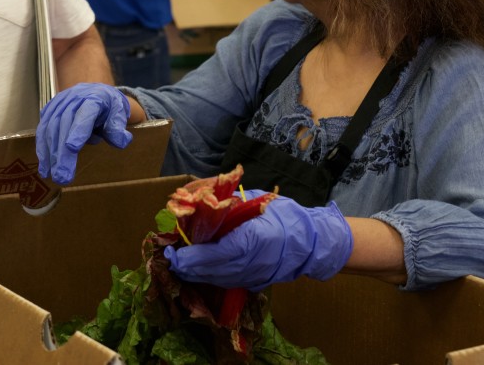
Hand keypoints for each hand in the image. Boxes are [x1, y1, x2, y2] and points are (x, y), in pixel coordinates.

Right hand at [35, 83, 131, 183]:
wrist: (96, 91)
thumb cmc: (108, 106)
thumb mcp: (120, 113)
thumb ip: (118, 127)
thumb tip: (121, 141)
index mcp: (94, 98)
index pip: (85, 113)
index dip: (78, 129)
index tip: (72, 148)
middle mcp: (74, 98)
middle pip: (65, 125)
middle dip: (62, 152)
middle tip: (62, 176)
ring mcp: (59, 103)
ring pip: (50, 127)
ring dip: (50, 153)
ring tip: (52, 174)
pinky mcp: (50, 110)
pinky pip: (43, 128)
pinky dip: (42, 148)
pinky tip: (45, 165)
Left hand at [163, 194, 352, 290]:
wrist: (312, 240)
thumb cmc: (282, 214)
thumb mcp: (255, 201)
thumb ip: (228, 203)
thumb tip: (199, 200)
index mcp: (255, 238)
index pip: (219, 252)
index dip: (195, 256)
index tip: (175, 253)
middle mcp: (255, 262)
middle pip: (216, 271)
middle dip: (190, 267)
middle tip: (171, 259)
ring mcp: (256, 276)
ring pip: (220, 279)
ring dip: (198, 274)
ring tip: (180, 265)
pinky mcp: (257, 282)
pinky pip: (229, 282)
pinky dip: (211, 277)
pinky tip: (199, 270)